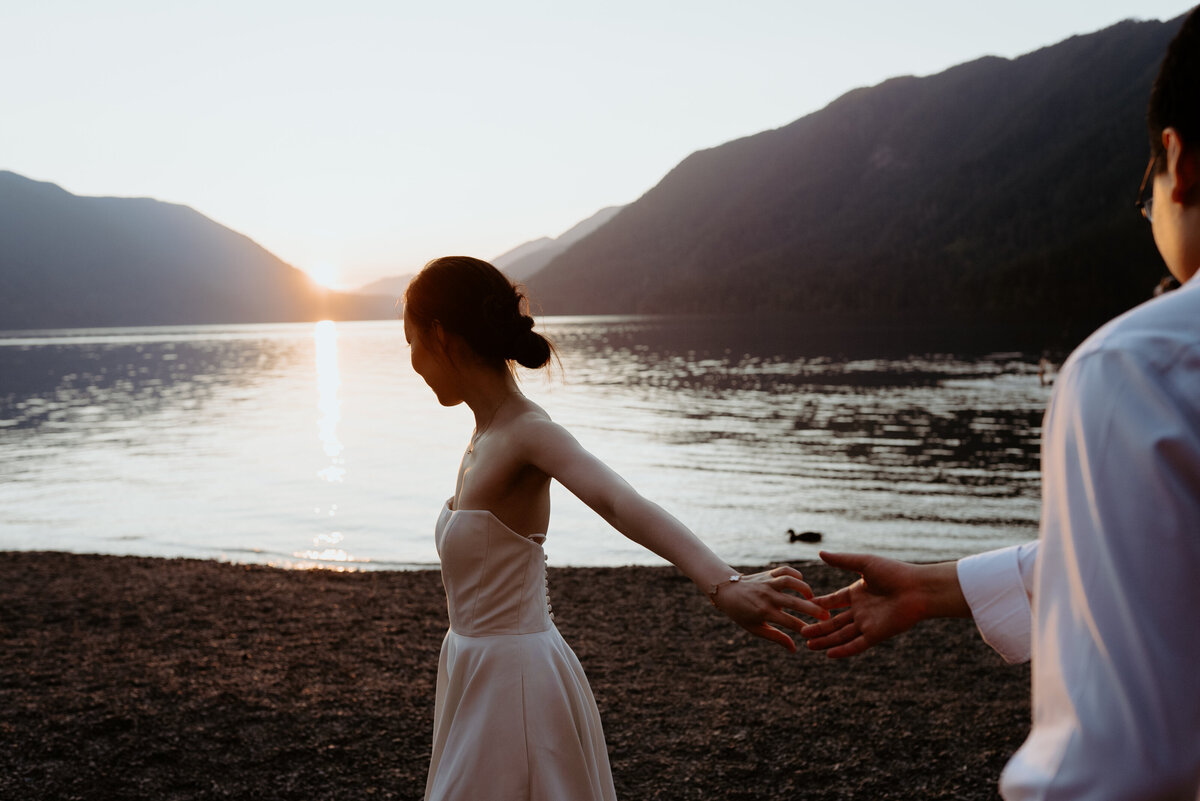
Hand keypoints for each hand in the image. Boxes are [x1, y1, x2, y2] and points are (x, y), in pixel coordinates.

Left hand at [712, 565, 829, 652]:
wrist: (726, 591)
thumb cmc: (741, 613)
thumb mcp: (756, 629)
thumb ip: (776, 637)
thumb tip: (794, 649)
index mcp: (764, 612)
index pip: (789, 622)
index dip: (804, 628)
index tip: (816, 632)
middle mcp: (767, 596)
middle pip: (794, 603)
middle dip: (812, 609)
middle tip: (827, 615)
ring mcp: (768, 583)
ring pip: (790, 582)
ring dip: (804, 588)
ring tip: (812, 597)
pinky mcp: (768, 573)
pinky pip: (784, 570)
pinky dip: (795, 573)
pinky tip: (801, 581)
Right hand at [799, 551, 967, 657]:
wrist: (919, 589)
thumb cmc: (895, 573)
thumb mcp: (864, 563)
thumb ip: (842, 561)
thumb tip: (820, 553)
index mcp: (858, 593)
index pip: (833, 601)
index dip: (819, 604)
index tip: (803, 606)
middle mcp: (861, 610)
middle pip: (834, 621)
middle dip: (818, 628)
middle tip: (801, 631)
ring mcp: (868, 623)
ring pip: (842, 635)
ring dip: (826, 641)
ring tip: (808, 646)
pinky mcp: (876, 634)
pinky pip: (856, 644)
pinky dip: (843, 650)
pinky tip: (828, 654)